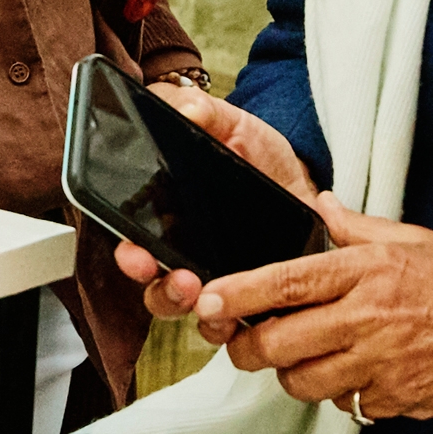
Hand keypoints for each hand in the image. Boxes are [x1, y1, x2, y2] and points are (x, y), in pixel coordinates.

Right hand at [96, 86, 323, 320]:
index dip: (129, 255)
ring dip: (194, 310)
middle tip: (179, 280)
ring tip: (207, 296)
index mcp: (165, 216)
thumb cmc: (258, 156)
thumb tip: (187, 109)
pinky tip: (247, 313)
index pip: (134, 242)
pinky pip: (234, 323)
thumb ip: (204, 113)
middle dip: (161, 291)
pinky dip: (235, 324)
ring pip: (190, 312)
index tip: (134, 254)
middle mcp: (182, 255)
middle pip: (156, 288)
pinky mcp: (249, 298)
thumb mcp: (232, 125)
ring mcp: (216, 280)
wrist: (303, 181)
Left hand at [177, 200, 432, 422]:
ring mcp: (382, 365)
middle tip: (246, 345)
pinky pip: (346, 406)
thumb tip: (317, 205)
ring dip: (295, 376)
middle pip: (279, 345)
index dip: (236, 296)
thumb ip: (356, 228)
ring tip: (309, 358)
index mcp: (367, 270)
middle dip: (249, 350)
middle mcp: (369, 318)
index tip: (206, 302)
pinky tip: (360, 374)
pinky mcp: (398, 401)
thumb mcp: (412, 238)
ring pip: (304, 383)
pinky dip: (343, 395)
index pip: (284, 283)